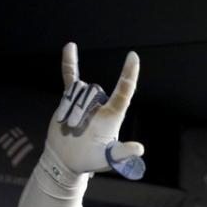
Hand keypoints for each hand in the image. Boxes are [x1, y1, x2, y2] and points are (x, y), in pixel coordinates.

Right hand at [41, 42, 143, 180]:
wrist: (66, 160)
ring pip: (78, 91)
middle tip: (74, 129)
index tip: (133, 56)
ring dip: (70, 108)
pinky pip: (70, 78)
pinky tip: (70, 46)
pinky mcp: (70, 99)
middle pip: (93, 92)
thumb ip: (123, 154)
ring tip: (68, 126)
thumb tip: (139, 150)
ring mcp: (87, 101)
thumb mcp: (108, 159)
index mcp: (114, 115)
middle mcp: (102, 105)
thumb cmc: (90, 161)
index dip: (129, 73)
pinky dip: (70, 63)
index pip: (125, 90)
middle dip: (80, 109)